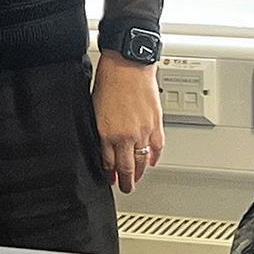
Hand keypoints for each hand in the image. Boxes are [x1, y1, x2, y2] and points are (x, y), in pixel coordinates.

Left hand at [92, 52, 163, 193]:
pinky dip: (155, 156)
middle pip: (126, 167)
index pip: (108, 163)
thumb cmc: (109, 80)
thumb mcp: (95, 109)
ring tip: (137, 180)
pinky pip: (157, 146)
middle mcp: (125, 136)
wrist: (127, 64)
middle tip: (126, 188)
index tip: (110, 181)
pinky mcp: (156, 123)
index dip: (109, 175)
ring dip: (140, 173)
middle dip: (125, 182)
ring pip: (142, 161)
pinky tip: (152, 161)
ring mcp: (142, 131)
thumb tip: (104, 142)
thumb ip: (101, 129)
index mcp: (106, 133)